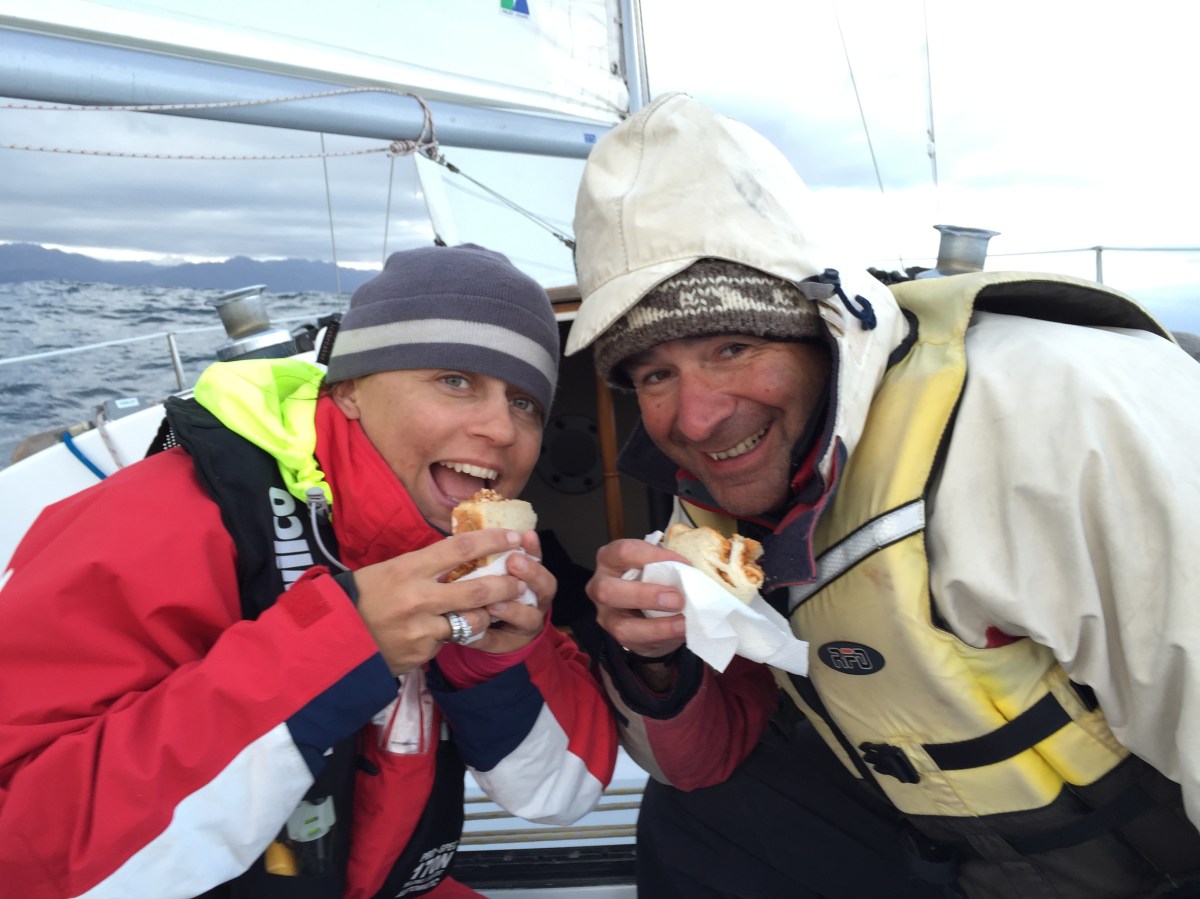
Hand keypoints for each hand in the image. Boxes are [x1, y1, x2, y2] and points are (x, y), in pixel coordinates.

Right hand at [351, 529, 537, 673]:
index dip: (492, 540)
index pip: (460, 548)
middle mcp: (418, 598)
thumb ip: (427, 566)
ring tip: (481, 613)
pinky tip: (429, 636)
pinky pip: (447, 644)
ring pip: (471, 622)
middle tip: (520, 582)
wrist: (334, 638)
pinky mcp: (422, 655)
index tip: (512, 536)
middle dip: (507, 585)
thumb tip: (465, 557)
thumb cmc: (364, 597)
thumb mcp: (391, 570)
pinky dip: (446, 638)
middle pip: (478, 590)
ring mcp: (421, 629)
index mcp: (409, 568)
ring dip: (482, 618)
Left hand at [457, 529, 553, 654]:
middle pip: (546, 588)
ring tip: (494, 603)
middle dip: (531, 574)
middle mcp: (537, 601)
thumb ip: (496, 554)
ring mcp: (526, 625)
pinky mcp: (506, 645)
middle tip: (514, 561)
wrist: (497, 631)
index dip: (535, 550)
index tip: (525, 536)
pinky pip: (497, 642)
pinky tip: (472, 631)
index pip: (541, 562)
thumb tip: (487, 527)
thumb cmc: (495, 591)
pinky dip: (484, 636)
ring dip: (513, 610)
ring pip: (529, 618)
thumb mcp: (497, 571)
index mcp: (535, 580)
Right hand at [587, 538, 686, 657]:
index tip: (686, 565)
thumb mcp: (657, 565)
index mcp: (609, 558)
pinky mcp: (618, 637)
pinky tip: (682, 630)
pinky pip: (637, 641)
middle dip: (645, 595)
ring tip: (683, 622)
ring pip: (621, 626)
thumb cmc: (653, 577)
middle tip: (677, 599)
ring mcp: (605, 614)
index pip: (625, 552)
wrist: (649, 606)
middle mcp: (599, 585)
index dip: (655, 557)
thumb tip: (694, 573)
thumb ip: (668, 565)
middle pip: (608, 590)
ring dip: (657, 626)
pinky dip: (662, 636)